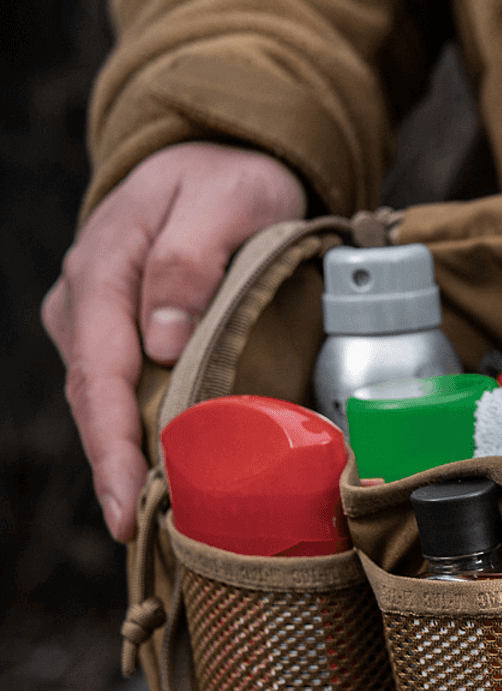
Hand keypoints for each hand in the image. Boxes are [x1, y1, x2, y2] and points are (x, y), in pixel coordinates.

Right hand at [43, 143, 305, 540]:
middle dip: (112, 467)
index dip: (110, 443)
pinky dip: (137, 425)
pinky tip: (161, 463)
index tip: (126, 503)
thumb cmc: (226, 179)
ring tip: (154, 513)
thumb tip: (162, 342)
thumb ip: (190, 262)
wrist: (216, 158)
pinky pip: (121, 383)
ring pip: (103, 395)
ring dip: (123, 452)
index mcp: (103, 268)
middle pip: (92, 396)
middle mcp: (86, 298)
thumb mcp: (224, 200)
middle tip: (139, 531)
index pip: (99, 372)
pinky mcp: (116, 326)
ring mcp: (95, 314)